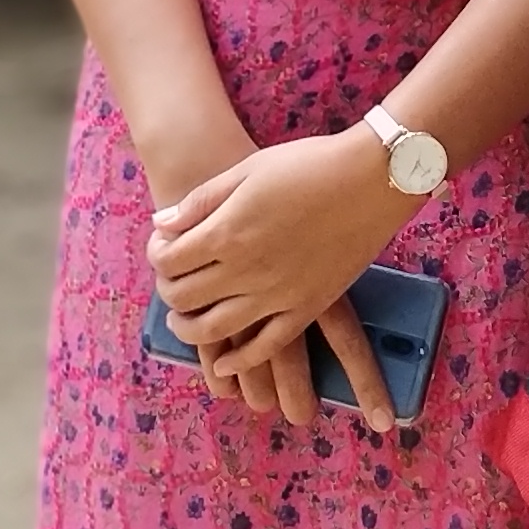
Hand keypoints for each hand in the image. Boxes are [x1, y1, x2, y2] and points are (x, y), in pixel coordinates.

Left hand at [152, 131, 403, 428]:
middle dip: (167, 291)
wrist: (370, 179)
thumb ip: (201, 202)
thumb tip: (161, 225)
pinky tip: (223, 363)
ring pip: (215, 330)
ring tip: (182, 321)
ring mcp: (276, 295)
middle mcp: (246, 270)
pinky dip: (238, 361)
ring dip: (188, 330)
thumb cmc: (308, 165)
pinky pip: (265, 347)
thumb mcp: (247, 170)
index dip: (157, 255)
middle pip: (184, 297)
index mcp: (227, 232)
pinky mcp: (306, 308)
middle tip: (170, 281)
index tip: (162, 247)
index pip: (169, 260)